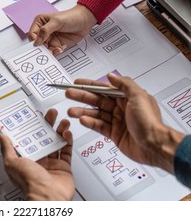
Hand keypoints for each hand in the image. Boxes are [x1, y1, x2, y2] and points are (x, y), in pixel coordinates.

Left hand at [0, 109, 73, 200]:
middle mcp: (38, 161)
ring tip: (62, 121)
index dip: (31, 128)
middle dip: (47, 125)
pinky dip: (68, 141)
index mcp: (25, 160)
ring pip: (56, 143)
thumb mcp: (12, 162)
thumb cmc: (29, 183)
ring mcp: (51, 164)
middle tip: (50, 114)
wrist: (48, 196)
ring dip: (59, 131)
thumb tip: (0, 137)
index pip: (27, 139)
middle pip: (43, 138)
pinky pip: (67, 152)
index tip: (33, 117)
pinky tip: (67, 133)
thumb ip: (7, 148)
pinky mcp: (63, 167)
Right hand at [28, 4, 96, 54]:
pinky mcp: (56, 44)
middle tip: (45, 50)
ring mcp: (50, 38)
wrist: (85, 21)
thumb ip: (45, 31)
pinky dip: (55, 52)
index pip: (32, 34)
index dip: (34, 40)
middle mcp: (43, 31)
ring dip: (48, 51)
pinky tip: (59, 49)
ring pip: (44, 49)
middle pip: (37, 43)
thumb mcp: (57, 22)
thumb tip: (37, 40)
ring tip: (54, 50)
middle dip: (41, 48)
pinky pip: (52, 51)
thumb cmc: (71, 17)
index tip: (38, 44)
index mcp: (40, 22)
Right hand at [66, 73, 184, 173]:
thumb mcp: (139, 96)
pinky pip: (98, 126)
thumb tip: (111, 76)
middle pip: (97, 100)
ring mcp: (117, 121)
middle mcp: (121, 108)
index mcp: (127, 97)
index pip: (104, 89)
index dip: (90, 85)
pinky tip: (82, 120)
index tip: (78, 83)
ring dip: (82, 111)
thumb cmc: (149, 122)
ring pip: (95, 114)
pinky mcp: (114, 134)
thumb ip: (124, 84)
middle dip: (82, 97)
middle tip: (69, 94)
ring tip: (71, 111)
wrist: (154, 146)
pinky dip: (90, 123)